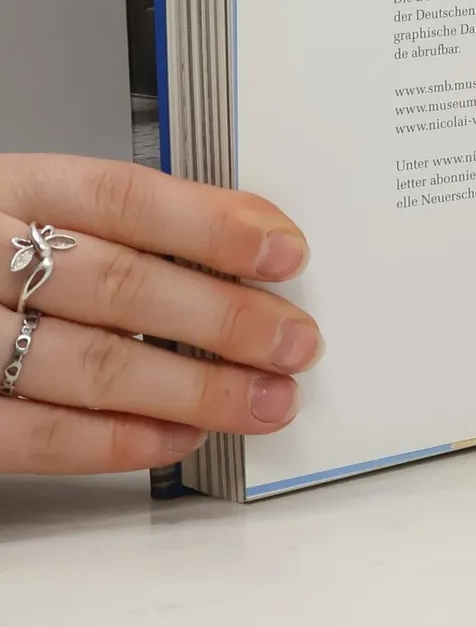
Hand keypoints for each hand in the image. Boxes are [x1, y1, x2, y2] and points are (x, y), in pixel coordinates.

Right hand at [1, 155, 319, 474]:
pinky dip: (112, 440)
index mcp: (7, 186)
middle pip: (119, 284)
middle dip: (224, 319)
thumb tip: (244, 244)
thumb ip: (111, 225)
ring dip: (192, 388)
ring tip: (263, 399)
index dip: (212, 225)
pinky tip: (177, 437)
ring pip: (87, 363)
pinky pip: (30, 434)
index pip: (124, 196)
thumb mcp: (27, 208)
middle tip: (296, 342)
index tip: (286, 251)